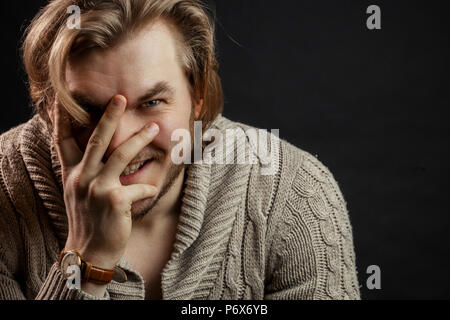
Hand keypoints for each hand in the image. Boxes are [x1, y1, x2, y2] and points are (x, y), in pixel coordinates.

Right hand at [50, 95, 158, 269]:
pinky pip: (139, 187)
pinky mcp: (115, 201)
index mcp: (72, 173)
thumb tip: (100, 153)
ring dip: (140, 138)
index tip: (64, 99)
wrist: (89, 251)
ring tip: (154, 127)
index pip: (63, 141)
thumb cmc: (88, 219)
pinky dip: (149, 187)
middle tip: (121, 97)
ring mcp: (98, 188)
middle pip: (97, 139)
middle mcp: (82, 177)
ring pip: (121, 155)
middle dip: (110, 116)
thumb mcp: (78, 193)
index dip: (62, 119)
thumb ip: (85, 172)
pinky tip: (153, 189)